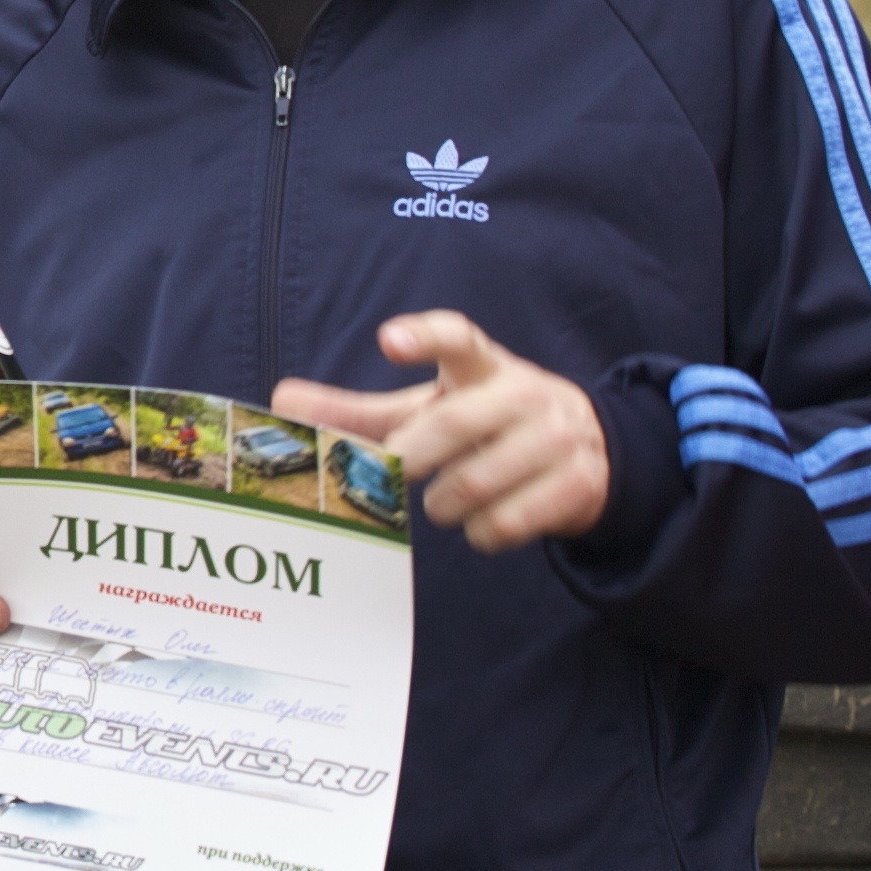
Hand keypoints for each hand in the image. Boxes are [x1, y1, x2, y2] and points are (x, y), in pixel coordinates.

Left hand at [273, 309, 608, 552]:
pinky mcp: (579, 484)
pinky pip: (506, 523)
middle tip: (397, 472)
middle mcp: (524, 392)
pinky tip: (485, 520)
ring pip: (475, 485)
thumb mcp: (428, 408)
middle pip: (451, 425)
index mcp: (482, 365)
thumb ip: (358, 411)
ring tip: (444, 499)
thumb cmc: (484, 423)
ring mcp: (558, 437)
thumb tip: (281, 401)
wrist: (589, 451)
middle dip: (411, 457)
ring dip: (443, 504)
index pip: (458, 338)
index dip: (424, 337)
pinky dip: (481, 533)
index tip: (389, 341)